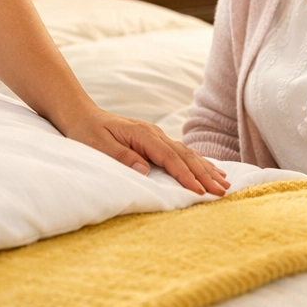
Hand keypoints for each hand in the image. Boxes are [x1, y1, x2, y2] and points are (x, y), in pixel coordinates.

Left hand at [61, 108, 229, 195]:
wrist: (81, 115)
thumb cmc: (87, 131)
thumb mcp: (98, 145)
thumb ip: (121, 156)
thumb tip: (145, 169)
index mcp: (142, 134)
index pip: (169, 157)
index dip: (185, 175)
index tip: (200, 191)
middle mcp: (153, 133)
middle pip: (184, 155)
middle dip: (204, 174)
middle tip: (222, 191)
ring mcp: (156, 136)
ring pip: (186, 153)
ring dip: (205, 168)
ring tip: (224, 183)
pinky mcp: (154, 141)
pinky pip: (180, 152)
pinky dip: (197, 162)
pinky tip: (209, 169)